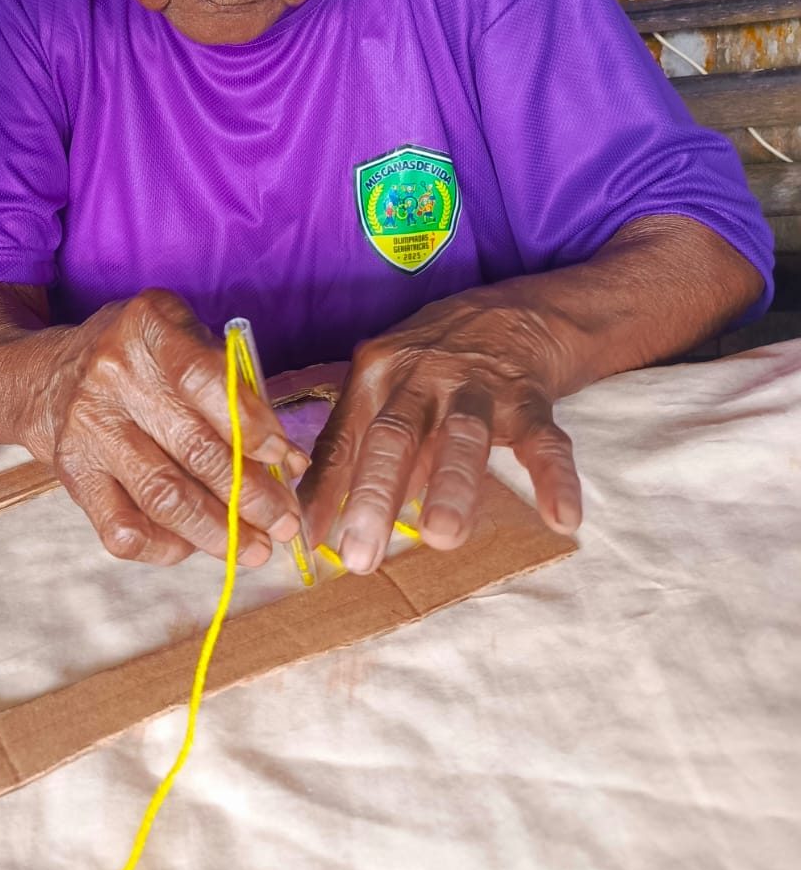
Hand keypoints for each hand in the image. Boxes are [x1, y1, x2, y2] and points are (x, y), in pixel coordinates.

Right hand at [32, 289, 307, 567]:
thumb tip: (286, 462)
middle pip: (192, 447)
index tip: (286, 459)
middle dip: (250, 494)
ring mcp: (87, 428)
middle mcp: (111, 374)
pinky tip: (195, 546)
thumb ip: (234, 389)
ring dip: (218, 530)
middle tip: (284, 523)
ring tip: (255, 549)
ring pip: (162, 495)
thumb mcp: (184, 340)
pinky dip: (166, 547)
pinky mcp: (73, 474)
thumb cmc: (142, 361)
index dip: (250, 424)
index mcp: (146, 328)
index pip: (203, 379)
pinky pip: (122, 527)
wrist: (53, 376)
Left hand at [301, 290, 582, 571]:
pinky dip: (554, 478)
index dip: (323, 491)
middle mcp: (421, 377)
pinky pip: (544, 441)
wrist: (507, 312)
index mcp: (376, 376)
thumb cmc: (429, 365)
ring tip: (444, 536)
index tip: (308, 541)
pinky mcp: (528, 398)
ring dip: (452, 486)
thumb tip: (313, 524)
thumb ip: (351, 450)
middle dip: (375, 494)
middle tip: (361, 556)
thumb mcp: (382, 391)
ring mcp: (476, 386)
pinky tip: (562, 518)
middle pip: (394, 434)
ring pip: (463, 434)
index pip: (343, 439)